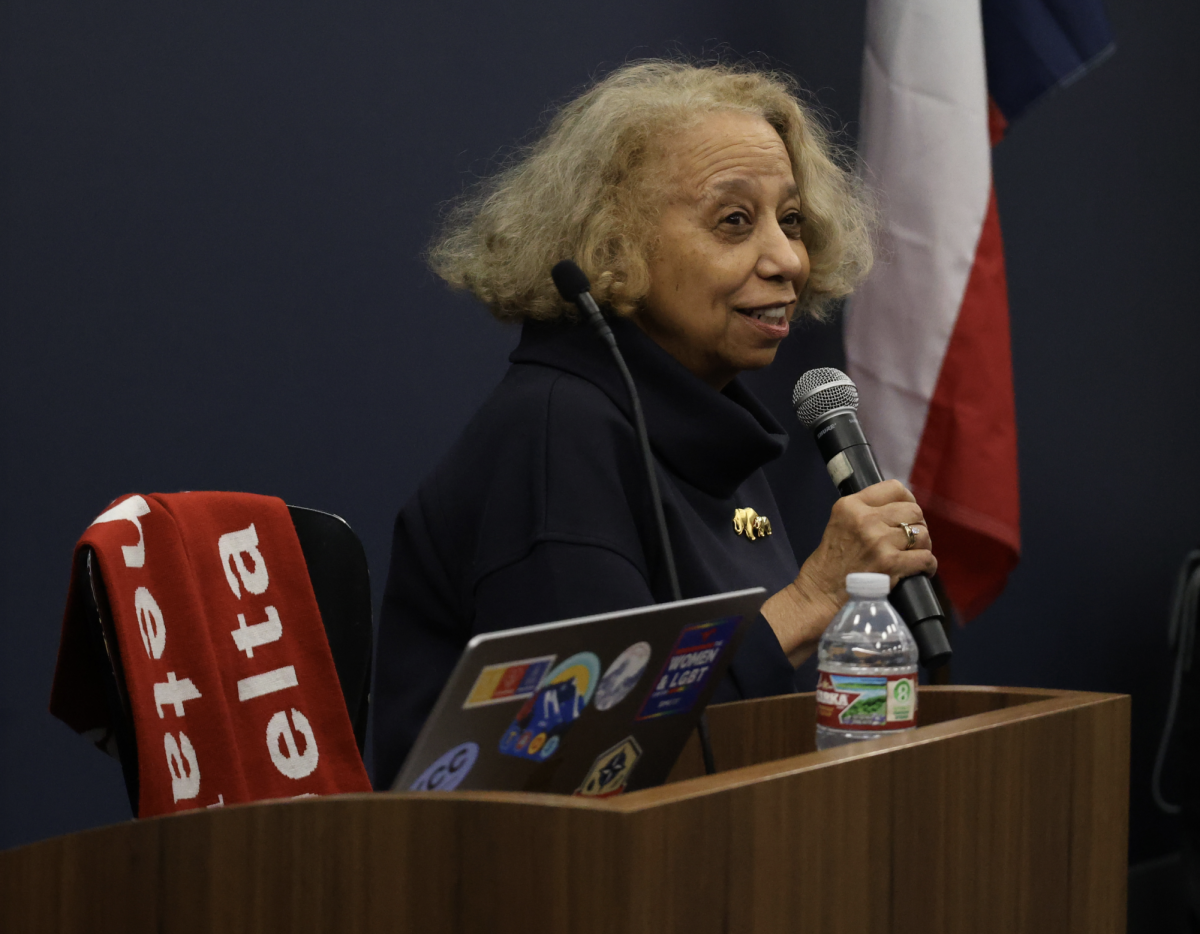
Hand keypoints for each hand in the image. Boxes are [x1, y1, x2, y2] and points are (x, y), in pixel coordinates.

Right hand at [762, 480, 935, 665]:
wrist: (819, 596)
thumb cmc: (829, 564)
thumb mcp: (839, 525)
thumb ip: (865, 514)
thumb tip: (901, 511)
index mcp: (850, 506)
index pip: (894, 488)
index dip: (907, 500)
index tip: (906, 515)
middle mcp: (865, 519)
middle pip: (913, 510)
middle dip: (916, 525)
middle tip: (910, 540)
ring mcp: (879, 542)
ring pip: (922, 534)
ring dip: (923, 546)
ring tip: (914, 556)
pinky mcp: (890, 564)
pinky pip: (925, 558)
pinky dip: (928, 566)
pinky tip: (921, 571)